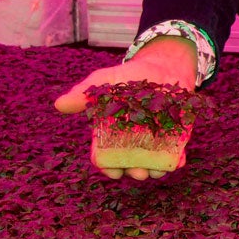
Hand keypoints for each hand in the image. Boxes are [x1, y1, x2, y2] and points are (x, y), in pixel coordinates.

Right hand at [53, 38, 198, 180]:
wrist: (162, 66)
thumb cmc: (128, 76)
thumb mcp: (105, 81)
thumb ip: (85, 93)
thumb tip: (59, 104)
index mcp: (111, 135)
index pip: (105, 157)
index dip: (107, 167)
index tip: (112, 171)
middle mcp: (131, 143)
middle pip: (130, 165)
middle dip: (134, 172)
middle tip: (138, 173)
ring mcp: (154, 141)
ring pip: (152, 164)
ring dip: (155, 170)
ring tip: (157, 170)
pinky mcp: (175, 137)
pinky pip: (176, 154)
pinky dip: (177, 160)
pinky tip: (178, 162)